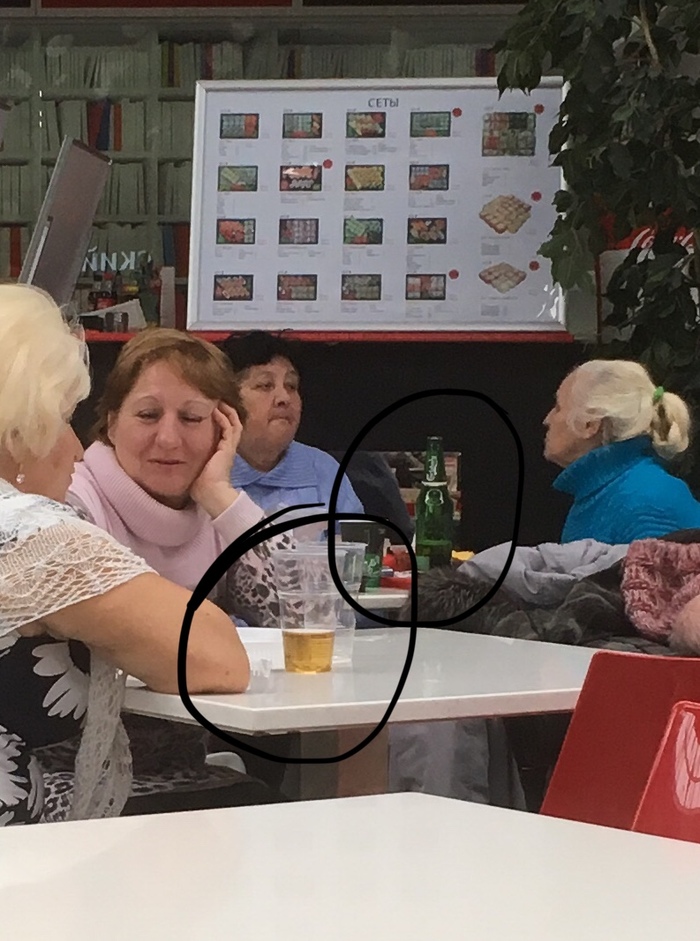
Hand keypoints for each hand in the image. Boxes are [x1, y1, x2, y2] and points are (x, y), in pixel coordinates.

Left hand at [190, 403, 242, 517]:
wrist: (210, 493)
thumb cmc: (199, 485)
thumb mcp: (192, 466)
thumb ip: (186, 459)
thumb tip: (169, 454)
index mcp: (220, 453)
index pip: (223, 432)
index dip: (219, 420)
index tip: (209, 410)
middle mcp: (227, 448)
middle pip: (232, 425)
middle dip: (225, 412)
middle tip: (216, 401)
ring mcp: (229, 447)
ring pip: (234, 423)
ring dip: (226, 411)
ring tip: (218, 400)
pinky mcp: (227, 447)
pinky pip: (229, 428)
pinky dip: (223, 418)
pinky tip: (215, 410)